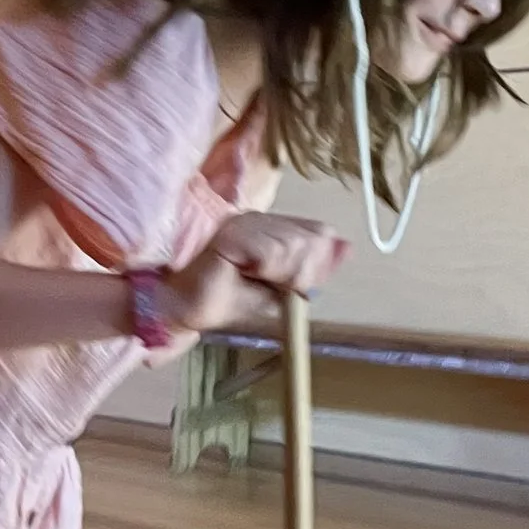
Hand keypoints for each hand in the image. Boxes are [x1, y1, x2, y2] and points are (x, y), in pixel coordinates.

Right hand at [157, 214, 349, 332]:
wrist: (182, 309)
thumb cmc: (224, 301)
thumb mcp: (278, 292)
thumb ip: (309, 271)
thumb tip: (346, 248)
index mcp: (268, 227)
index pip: (317, 231)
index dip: (318, 259)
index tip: (300, 285)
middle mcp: (257, 218)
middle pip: (312, 238)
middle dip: (302, 272)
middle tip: (273, 287)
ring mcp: (243, 222)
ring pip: (294, 245)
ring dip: (284, 274)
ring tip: (257, 282)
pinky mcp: (232, 233)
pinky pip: (272, 251)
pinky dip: (270, 271)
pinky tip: (249, 276)